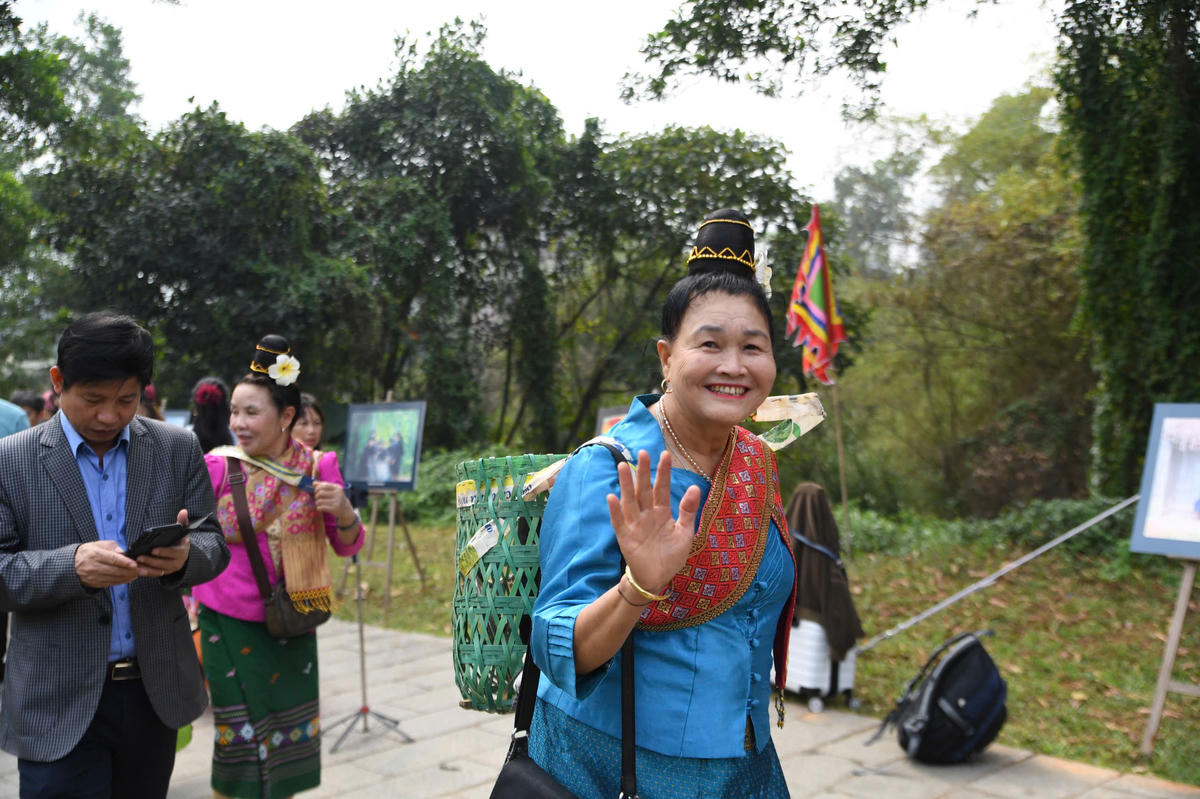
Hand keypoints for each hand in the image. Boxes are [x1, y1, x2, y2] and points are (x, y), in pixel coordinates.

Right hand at [75, 540, 137, 587]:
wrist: (71, 565)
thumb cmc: (88, 552)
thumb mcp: (97, 544)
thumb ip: (111, 546)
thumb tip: (123, 551)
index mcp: (94, 554)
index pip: (112, 559)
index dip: (124, 562)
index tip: (134, 563)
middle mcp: (93, 566)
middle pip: (114, 570)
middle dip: (129, 571)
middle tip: (140, 569)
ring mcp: (93, 576)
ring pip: (113, 578)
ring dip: (127, 577)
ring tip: (136, 574)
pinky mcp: (94, 583)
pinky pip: (110, 583)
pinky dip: (120, 582)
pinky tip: (128, 578)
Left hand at [136, 507, 190, 578]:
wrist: (183, 553)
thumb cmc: (179, 540)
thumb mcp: (182, 531)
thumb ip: (182, 522)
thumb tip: (183, 511)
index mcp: (183, 551)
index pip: (174, 552)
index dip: (164, 551)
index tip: (153, 549)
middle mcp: (178, 562)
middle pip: (164, 563)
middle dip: (151, 560)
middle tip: (139, 556)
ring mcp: (171, 569)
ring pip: (159, 570)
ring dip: (147, 568)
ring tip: (136, 564)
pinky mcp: (165, 573)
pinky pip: (155, 574)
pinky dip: (147, 573)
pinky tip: (138, 570)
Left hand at [313, 481, 352, 522]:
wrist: (346, 509)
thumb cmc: (336, 498)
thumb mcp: (332, 490)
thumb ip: (323, 485)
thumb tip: (314, 483)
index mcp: (337, 487)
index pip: (323, 485)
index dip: (317, 488)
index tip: (316, 492)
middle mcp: (338, 493)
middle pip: (320, 493)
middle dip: (316, 496)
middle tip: (317, 498)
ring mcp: (337, 501)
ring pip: (319, 501)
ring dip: (317, 503)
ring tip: (319, 504)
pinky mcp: (335, 508)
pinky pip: (321, 507)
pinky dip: (318, 508)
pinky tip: (320, 508)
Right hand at [606, 450, 700, 594]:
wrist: (658, 579)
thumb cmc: (671, 556)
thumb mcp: (685, 532)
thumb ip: (688, 510)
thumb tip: (694, 487)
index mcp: (661, 512)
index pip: (661, 488)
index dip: (663, 472)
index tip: (665, 454)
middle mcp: (646, 515)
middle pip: (644, 489)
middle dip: (644, 472)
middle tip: (643, 452)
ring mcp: (635, 524)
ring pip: (630, 501)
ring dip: (626, 485)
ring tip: (624, 466)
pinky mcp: (625, 537)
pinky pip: (619, 522)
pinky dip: (615, 511)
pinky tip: (612, 497)